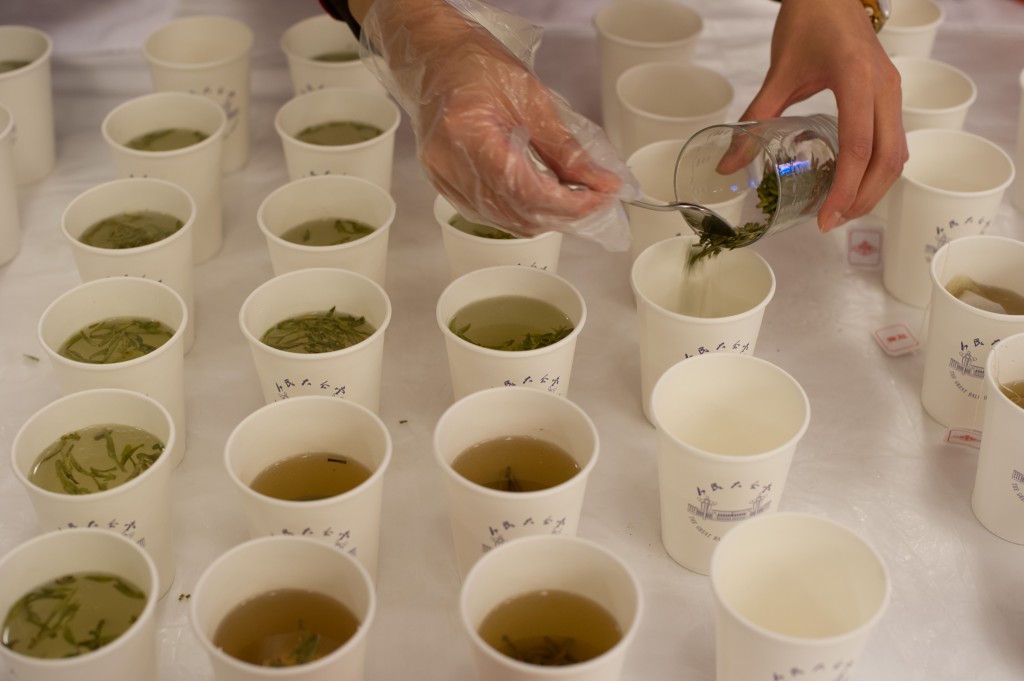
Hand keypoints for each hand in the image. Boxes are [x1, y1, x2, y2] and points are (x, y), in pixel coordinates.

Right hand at [416, 25, 623, 235]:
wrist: (435, 58)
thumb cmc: (477, 65)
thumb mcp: (532, 98)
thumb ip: (565, 148)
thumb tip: (601, 181)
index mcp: (469, 132)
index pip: (526, 190)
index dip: (569, 203)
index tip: (601, 197)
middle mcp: (449, 163)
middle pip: (516, 212)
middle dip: (563, 213)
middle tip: (596, 199)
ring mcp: (442, 178)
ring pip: (504, 221)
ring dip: (544, 217)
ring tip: (573, 199)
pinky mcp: (444, 185)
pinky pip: (488, 214)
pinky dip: (521, 212)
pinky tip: (540, 198)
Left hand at [742, 0, 907, 231]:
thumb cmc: (807, 22)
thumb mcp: (778, 73)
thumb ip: (754, 120)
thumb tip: (727, 166)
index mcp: (856, 79)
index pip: (858, 147)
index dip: (844, 189)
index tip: (825, 218)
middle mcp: (884, 86)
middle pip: (887, 158)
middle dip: (863, 198)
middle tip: (832, 223)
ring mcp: (893, 89)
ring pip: (897, 153)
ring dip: (874, 188)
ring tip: (842, 211)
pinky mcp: (891, 92)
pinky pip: (895, 140)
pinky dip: (878, 168)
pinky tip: (853, 184)